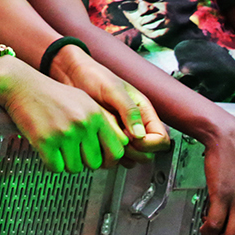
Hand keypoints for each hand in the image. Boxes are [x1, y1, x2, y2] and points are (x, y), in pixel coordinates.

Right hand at [0, 56, 129, 172]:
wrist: (21, 85)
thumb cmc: (50, 94)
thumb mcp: (83, 101)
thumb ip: (101, 123)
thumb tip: (116, 148)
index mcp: (95, 114)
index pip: (116, 151)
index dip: (109, 160)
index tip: (101, 161)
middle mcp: (83, 123)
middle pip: (94, 164)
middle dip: (83, 161)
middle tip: (71, 150)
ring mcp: (64, 133)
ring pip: (74, 168)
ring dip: (65, 162)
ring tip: (57, 146)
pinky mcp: (45, 141)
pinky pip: (55, 168)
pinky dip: (50, 163)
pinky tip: (46, 149)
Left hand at [47, 48, 169, 163]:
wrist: (73, 76)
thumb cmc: (94, 76)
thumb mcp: (113, 90)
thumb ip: (129, 110)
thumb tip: (140, 134)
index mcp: (144, 112)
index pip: (161, 139)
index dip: (149, 144)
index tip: (133, 139)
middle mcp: (136, 125)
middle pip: (148, 153)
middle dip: (135, 152)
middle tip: (119, 141)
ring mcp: (122, 133)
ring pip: (132, 158)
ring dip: (121, 154)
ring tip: (107, 139)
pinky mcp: (108, 138)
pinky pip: (115, 155)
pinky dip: (108, 154)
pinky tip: (99, 141)